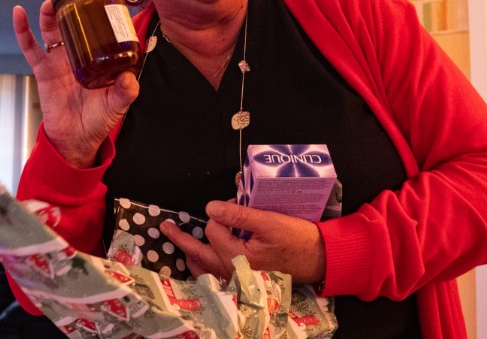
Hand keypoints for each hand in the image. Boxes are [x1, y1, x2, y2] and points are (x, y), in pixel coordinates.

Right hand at [13, 0, 138, 167]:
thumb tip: (128, 77)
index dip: (100, 15)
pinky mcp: (43, 70)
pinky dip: (23, 30)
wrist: (76, 139)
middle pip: (74, 25)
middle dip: (72, 9)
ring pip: (53, 31)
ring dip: (50, 15)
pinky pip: (31, 47)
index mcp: (98, 60)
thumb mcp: (117, 105)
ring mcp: (59, 61)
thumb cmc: (99, 120)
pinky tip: (19, 14)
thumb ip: (125, 91)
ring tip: (50, 1)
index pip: (100, 31)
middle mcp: (79, 56)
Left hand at [160, 200, 325, 283]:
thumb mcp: (270, 221)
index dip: (219, 213)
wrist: (320, 260)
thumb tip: (211, 208)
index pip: (212, 230)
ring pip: (205, 268)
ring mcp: (238, 279)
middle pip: (198, 254)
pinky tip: (202, 262)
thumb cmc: (298, 241)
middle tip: (165, 227)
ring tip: (179, 244)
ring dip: (191, 255)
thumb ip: (239, 215)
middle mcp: (233, 271)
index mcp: (237, 256)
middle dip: (180, 239)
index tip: (229, 205)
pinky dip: (205, 268)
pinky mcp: (245, 281)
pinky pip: (216, 277)